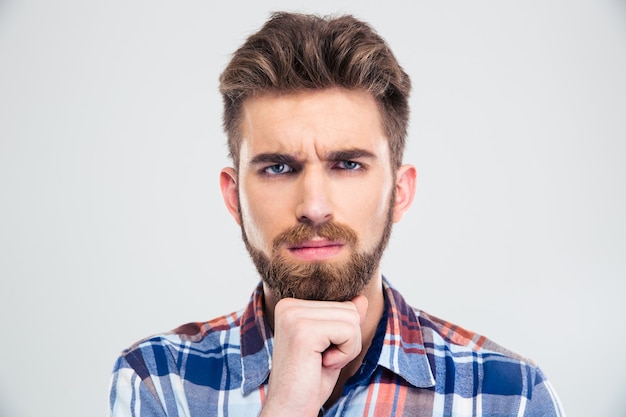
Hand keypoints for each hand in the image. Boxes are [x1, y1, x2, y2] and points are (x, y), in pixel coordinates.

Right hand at [259, 295, 367, 416]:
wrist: (290, 409)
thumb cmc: (310, 381)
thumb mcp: (332, 345)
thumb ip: (343, 319)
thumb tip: (361, 299)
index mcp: (291, 305)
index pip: (343, 305)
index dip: (343, 335)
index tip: (321, 353)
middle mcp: (288, 305)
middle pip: (349, 309)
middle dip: (348, 340)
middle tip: (323, 360)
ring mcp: (294, 316)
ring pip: (352, 319)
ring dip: (347, 347)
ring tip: (322, 362)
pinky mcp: (303, 330)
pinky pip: (349, 331)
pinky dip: (345, 353)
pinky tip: (323, 364)